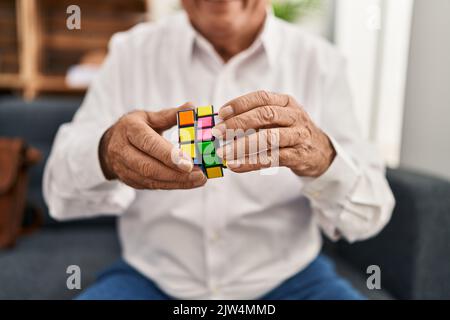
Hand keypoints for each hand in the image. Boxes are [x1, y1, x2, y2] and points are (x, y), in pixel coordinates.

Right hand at [99, 103, 206, 188]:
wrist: (110, 145)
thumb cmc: (135, 128)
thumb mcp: (149, 117)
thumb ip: (170, 115)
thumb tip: (192, 107)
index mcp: (130, 130)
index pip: (149, 144)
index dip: (168, 155)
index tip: (188, 163)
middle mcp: (123, 150)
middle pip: (149, 166)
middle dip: (176, 173)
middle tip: (199, 175)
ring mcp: (124, 168)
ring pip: (151, 179)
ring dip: (177, 182)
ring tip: (198, 179)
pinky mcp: (130, 181)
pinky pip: (152, 185)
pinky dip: (172, 185)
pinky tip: (188, 182)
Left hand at [213, 91, 335, 176]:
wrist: (321, 152)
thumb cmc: (292, 133)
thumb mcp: (280, 118)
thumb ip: (257, 118)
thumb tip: (223, 123)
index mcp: (287, 102)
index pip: (262, 97)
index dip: (240, 104)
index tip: (221, 113)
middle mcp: (294, 116)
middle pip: (265, 115)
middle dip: (238, 123)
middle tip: (218, 133)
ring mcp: (298, 136)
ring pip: (269, 137)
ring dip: (242, 145)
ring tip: (223, 153)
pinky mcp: (298, 156)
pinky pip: (272, 159)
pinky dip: (251, 162)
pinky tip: (235, 165)